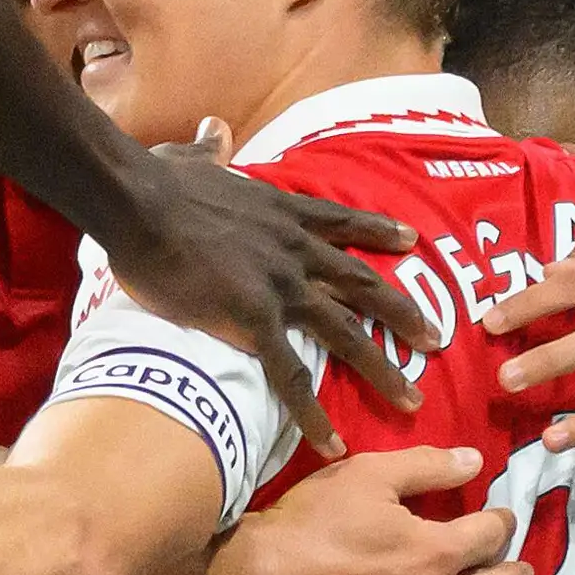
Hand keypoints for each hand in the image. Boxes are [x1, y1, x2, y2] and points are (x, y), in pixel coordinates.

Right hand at [100, 130, 425, 442]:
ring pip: (345, 333)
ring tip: (411, 400)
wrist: (138, 202)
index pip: (342, 223)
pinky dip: (313, 414)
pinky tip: (333, 444)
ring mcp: (280, 286)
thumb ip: (209, 150)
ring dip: (381, 368)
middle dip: (402, 312)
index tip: (411, 241)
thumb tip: (210, 130)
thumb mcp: (191, 159)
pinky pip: (292, 376)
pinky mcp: (254, 320)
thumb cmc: (155, 181)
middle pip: (362, 284)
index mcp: (281, 213)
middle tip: (436, 338)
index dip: (379, 231)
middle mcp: (294, 250)